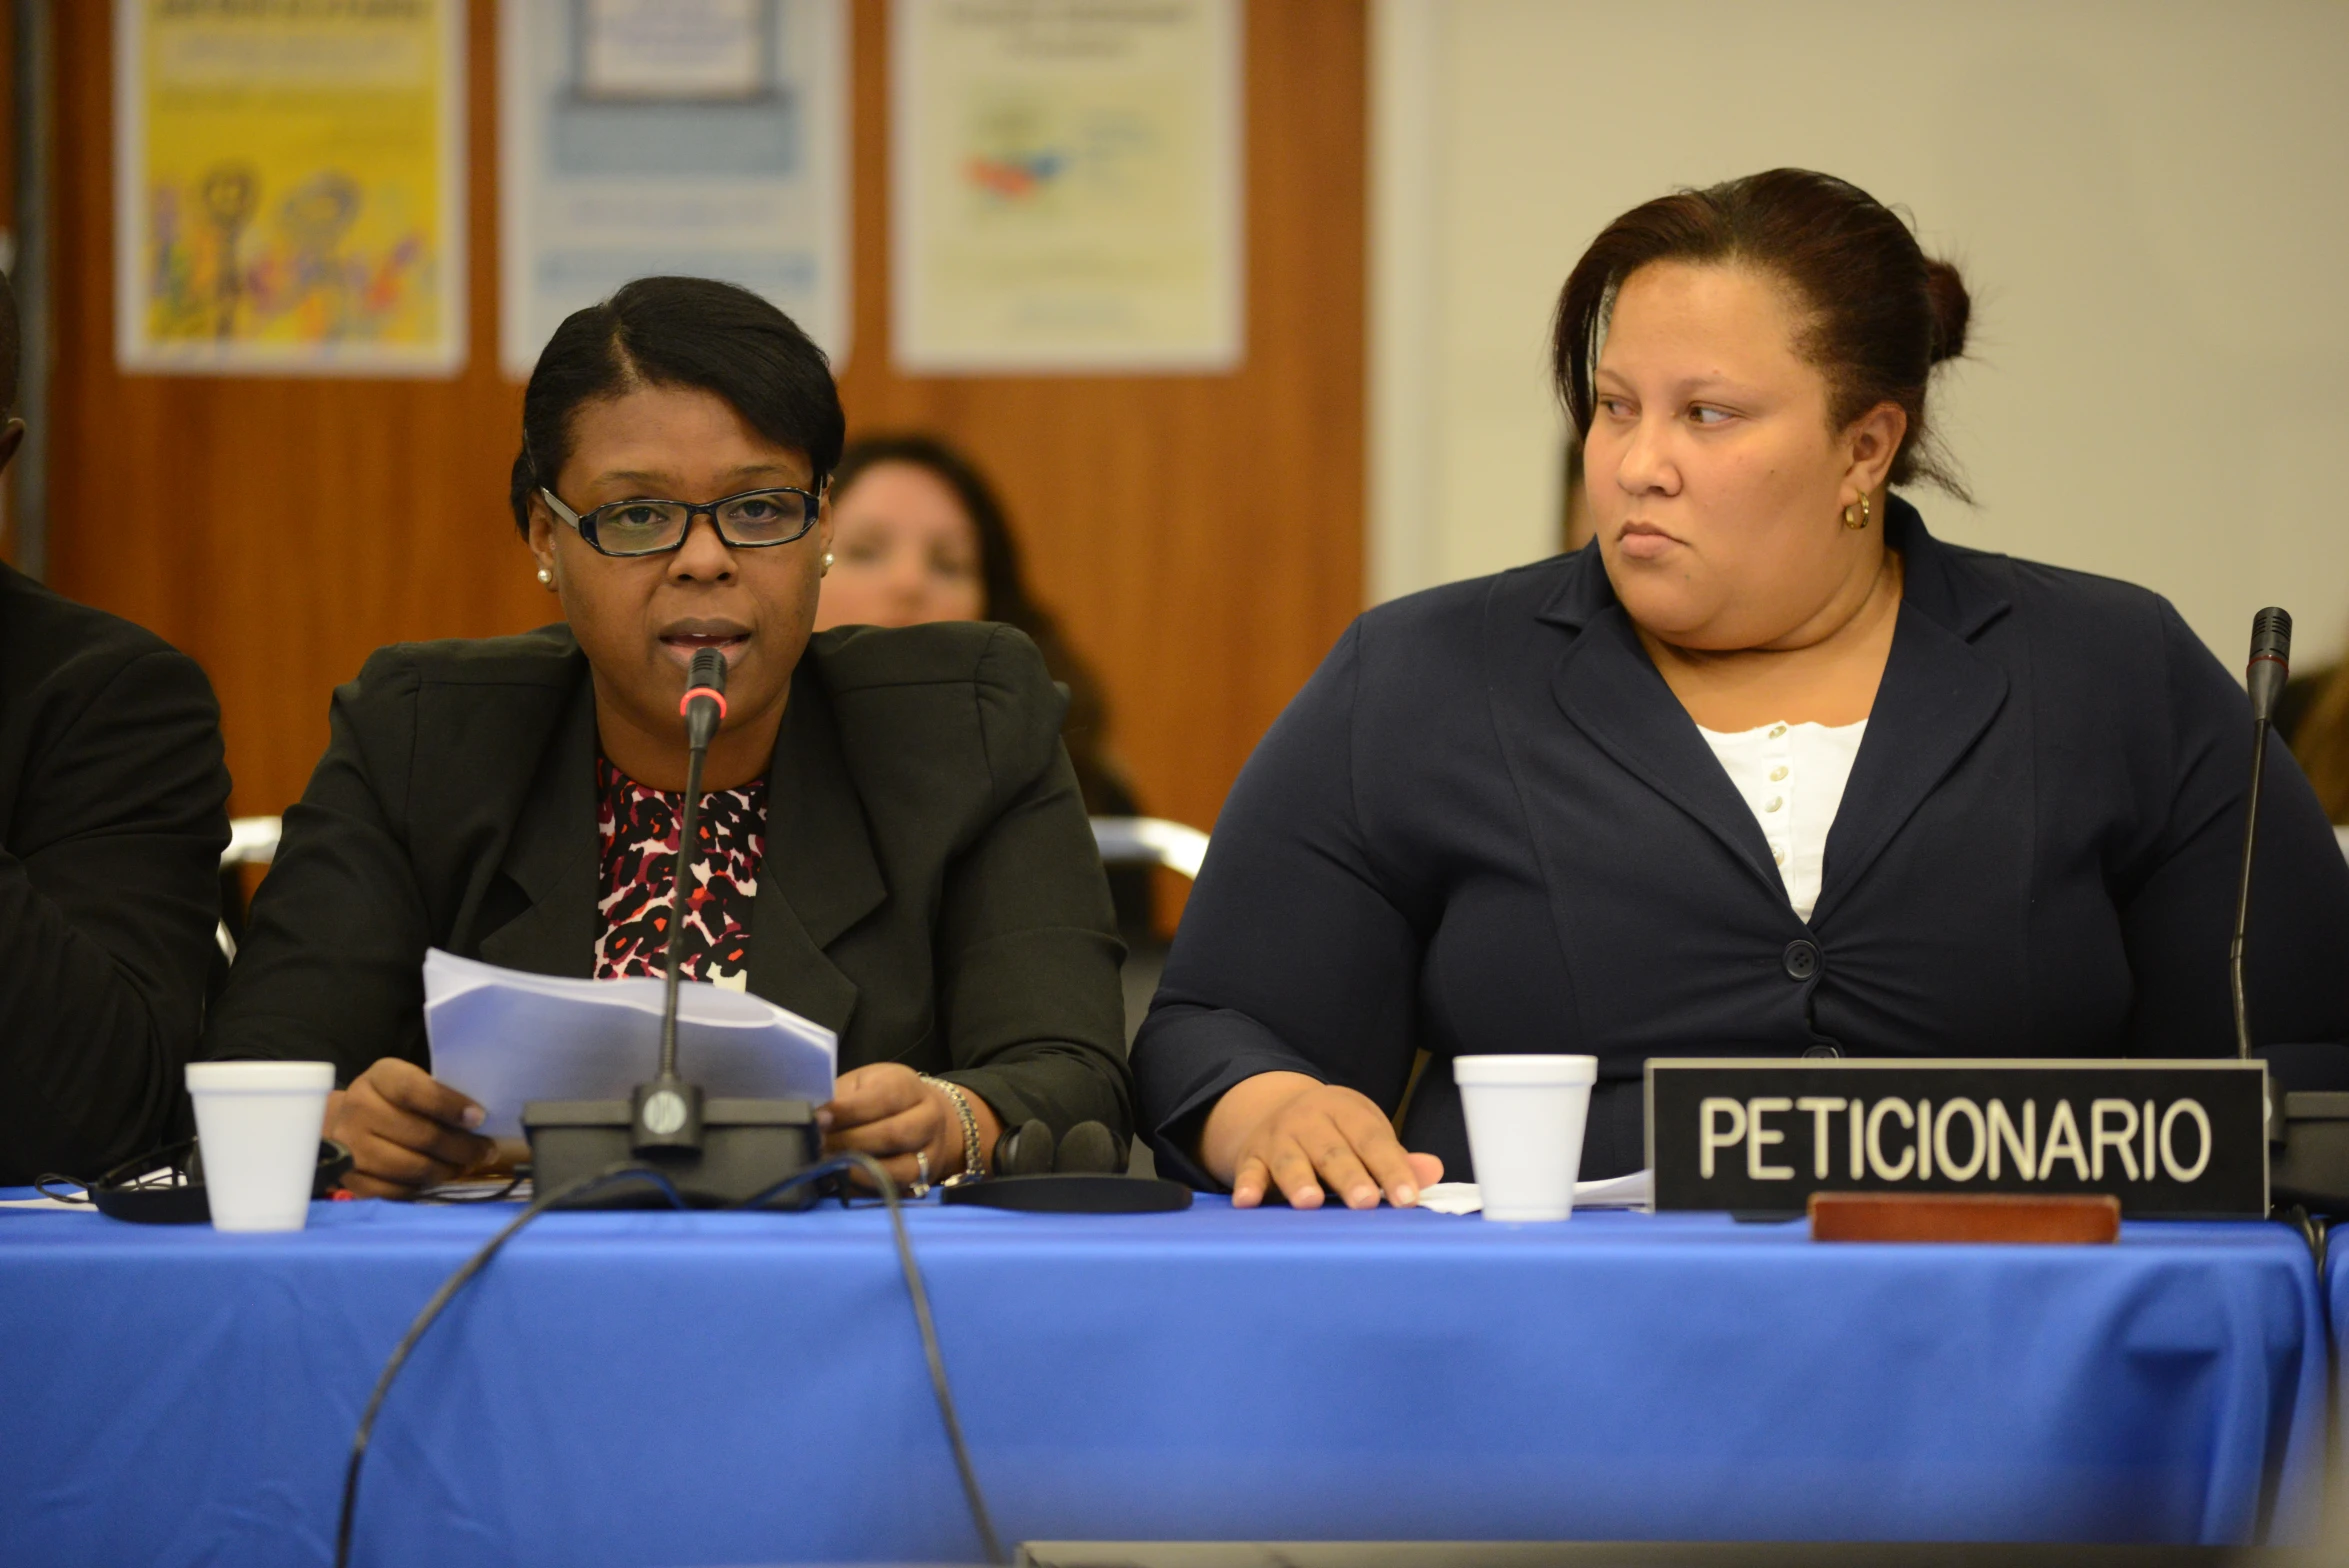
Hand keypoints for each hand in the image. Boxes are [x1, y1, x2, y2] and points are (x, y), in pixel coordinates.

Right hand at [325, 1058, 496, 1198]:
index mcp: (380, 1078)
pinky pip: (396, 1190)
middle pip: (421, 1135)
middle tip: (487, 1151)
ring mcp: (351, 1148)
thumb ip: (437, 1094)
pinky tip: (438, 1179)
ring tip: (466, 1166)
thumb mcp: (409, 1081)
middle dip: (462, 1147)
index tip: (479, 1118)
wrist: (340, 1123)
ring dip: (448, 1170)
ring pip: (412, 1167)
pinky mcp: (350, 1180)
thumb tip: (477, 1120)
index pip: (415, 1091)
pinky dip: (423, 1187)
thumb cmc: (389, 1100)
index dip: (450, 1106)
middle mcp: (359, 1110)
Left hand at [820, 1064, 1000, 1190]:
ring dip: (858, 1171)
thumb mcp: (861, 1084)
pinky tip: (841, 1183)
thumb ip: (840, 1099)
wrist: (920, 1116)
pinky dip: (863, 1190)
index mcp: (909, 1087)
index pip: (882, 1099)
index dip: (847, 1112)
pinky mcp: (922, 1182)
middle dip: (849, 1143)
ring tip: (828, 1167)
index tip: (818, 1120)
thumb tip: (814, 1120)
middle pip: (893, 1135)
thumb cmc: (880, 1095)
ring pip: (898, 1170)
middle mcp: (928, 1119)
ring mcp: (930, 1153)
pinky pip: (892, 1191)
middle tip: (818, 1147)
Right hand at [1203, 1071, 1442, 1209]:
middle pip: (1332, 1150)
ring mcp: (1278, 1136)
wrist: (1277, 1110)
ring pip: (1289, 1159)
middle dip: (1348, 1176)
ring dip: (1298, 1180)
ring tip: (1310, 1202)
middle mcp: (1310, 1119)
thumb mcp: (1366, 1135)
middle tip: (1365, 1201)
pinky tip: (1247, 1202)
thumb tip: (1433, 1171)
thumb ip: (1395, 1158)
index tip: (1407, 1199)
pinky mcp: (1252, 1156)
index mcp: (1346, 1111)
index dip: (1391, 1169)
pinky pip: (1249, 1170)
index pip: (1372, 1139)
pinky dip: (1247, 1185)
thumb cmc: (1336, 1134)